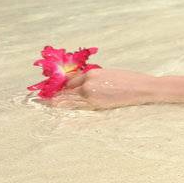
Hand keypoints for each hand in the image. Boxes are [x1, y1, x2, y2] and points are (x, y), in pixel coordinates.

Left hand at [44, 67, 159, 109]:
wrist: (143, 88)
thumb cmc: (131, 80)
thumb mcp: (110, 74)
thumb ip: (96, 79)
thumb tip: (85, 84)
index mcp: (92, 73)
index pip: (71, 80)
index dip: (62, 85)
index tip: (53, 89)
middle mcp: (88, 82)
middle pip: (67, 89)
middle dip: (54, 93)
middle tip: (39, 97)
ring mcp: (91, 94)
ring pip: (68, 98)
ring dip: (55, 101)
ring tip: (43, 103)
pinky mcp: (96, 104)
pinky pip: (76, 106)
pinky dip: (65, 107)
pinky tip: (56, 108)